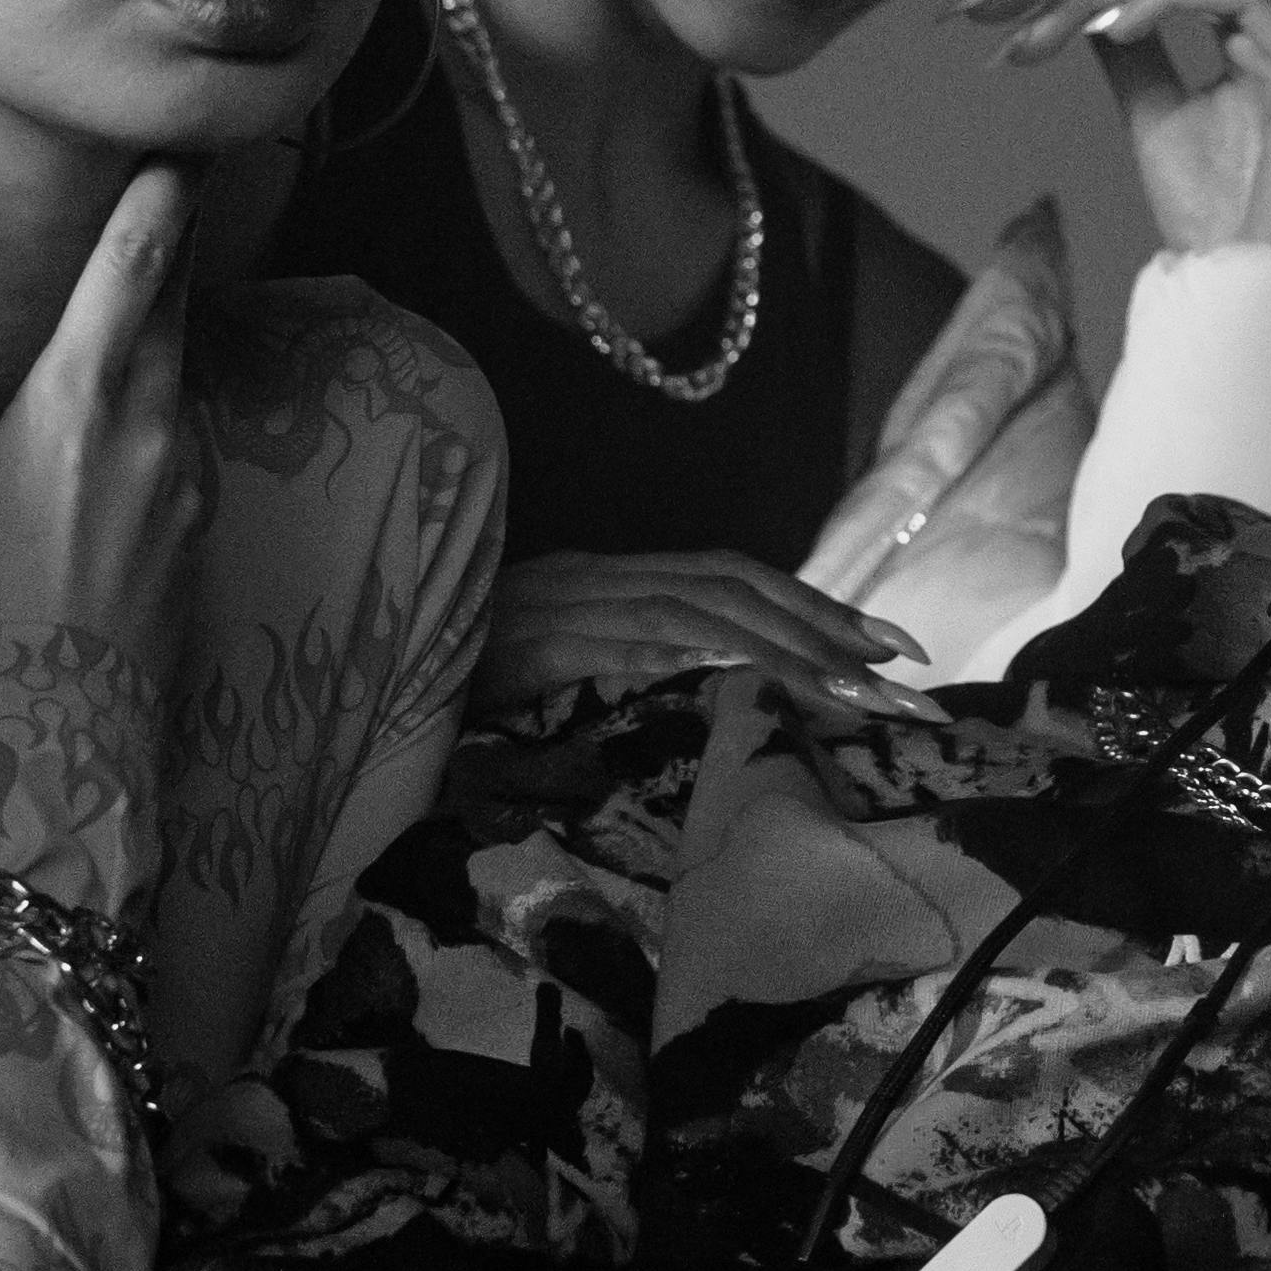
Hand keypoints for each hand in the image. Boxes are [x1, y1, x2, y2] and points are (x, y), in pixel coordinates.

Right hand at [0, 160, 209, 697]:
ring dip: (152, 345)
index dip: (162, 194)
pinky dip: (152, 421)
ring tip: (115, 326)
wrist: (58, 740)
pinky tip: (106, 452)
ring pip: (176, 377)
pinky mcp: (204, 520)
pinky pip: (180, 443)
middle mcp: (150, 422)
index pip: (137, 265)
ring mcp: (188, 473)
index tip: (183, 141)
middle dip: (167, 248)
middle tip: (170, 186)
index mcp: (75, 399)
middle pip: (172, 305)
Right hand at [473, 548, 933, 719]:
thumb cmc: (453, 684)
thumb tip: (710, 688)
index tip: (888, 646)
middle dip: (829, 624)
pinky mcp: (537, 640)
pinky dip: (699, 654)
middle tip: (907, 671)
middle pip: (736, 586)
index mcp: (609, 584)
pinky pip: (632, 640)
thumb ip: (626, 666)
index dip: (815, 605)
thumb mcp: (553, 674)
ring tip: (860, 689)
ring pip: (700, 609)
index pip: (733, 581)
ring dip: (787, 647)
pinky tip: (753, 676)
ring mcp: (568, 604)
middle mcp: (598, 580)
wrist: (363, 661)